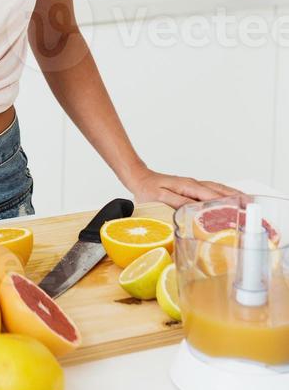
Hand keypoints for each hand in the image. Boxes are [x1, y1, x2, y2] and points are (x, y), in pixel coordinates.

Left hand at [126, 166, 244, 208]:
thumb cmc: (147, 189)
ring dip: (232, 195)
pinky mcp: (191, 188)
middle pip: (220, 190)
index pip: (212, 196)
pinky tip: (228, 200)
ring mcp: (194, 185)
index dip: (226, 204)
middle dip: (236, 198)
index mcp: (189, 186)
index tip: (239, 211)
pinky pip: (212, 190)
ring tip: (246, 203)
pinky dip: (223, 195)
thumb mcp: (160, 198)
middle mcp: (194, 184)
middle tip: (250, 206)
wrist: (140, 178)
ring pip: (218, 189)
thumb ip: (177, 203)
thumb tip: (193, 209)